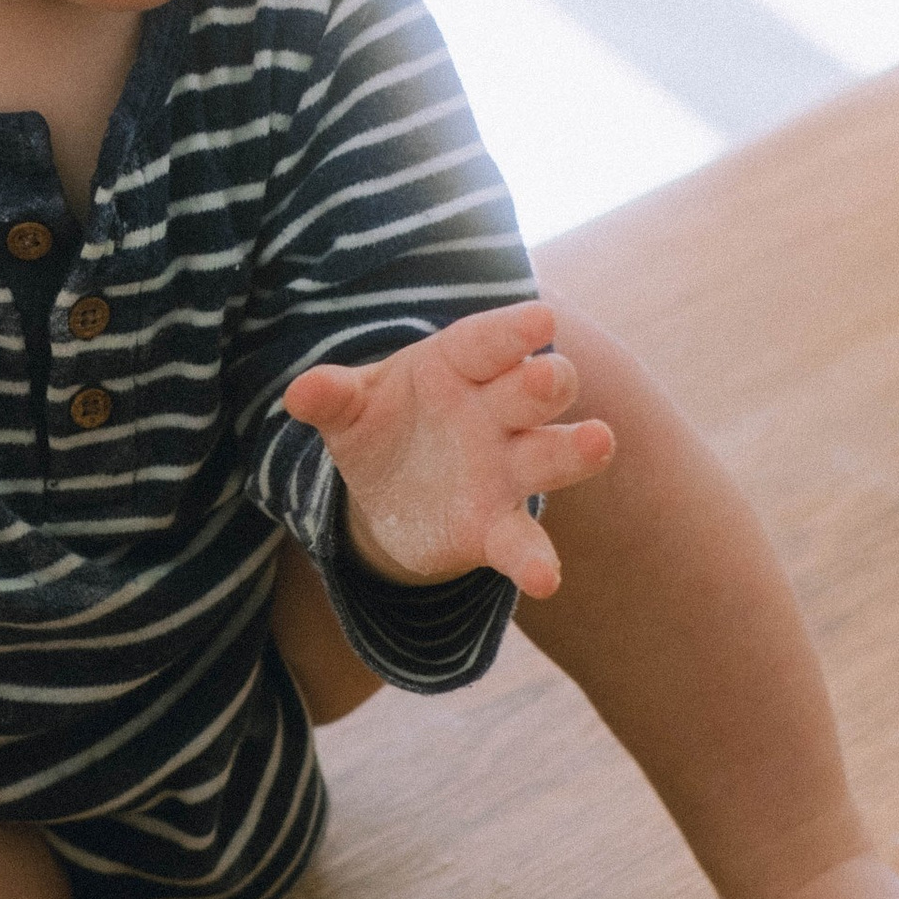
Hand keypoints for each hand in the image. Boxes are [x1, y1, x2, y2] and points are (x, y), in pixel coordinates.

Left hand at [282, 302, 614, 597]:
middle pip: (532, 391)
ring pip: (548, 455)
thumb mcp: (349, 409)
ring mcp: (505, 469)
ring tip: (598, 442)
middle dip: (545, 384)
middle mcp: (495, 413)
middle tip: (549, 377)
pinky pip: (521, 541)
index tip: (541, 319)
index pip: (488, 342)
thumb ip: (331, 398)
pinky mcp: (497, 526)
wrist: (390, 492)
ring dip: (572, 451)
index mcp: (458, 366)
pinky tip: (544, 579)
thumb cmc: (380, 425)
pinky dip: (533, 559)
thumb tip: (300, 394)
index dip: (513, 330)